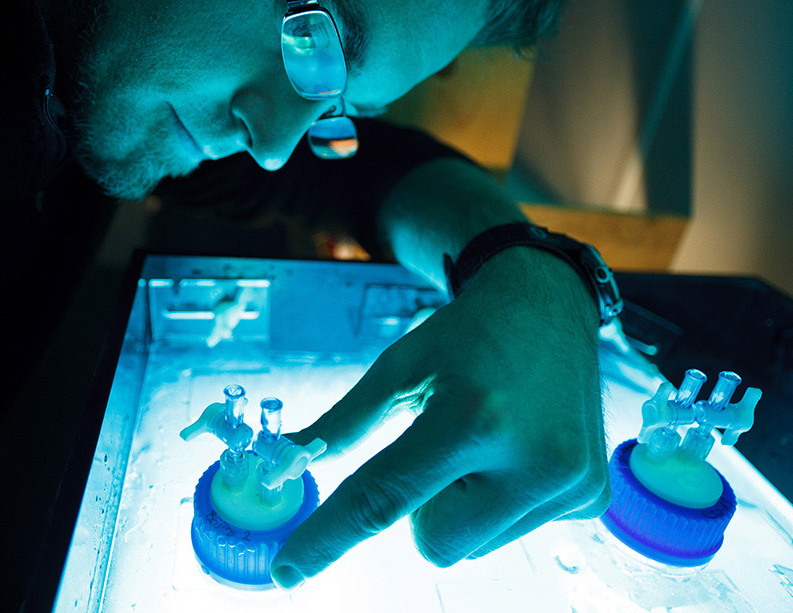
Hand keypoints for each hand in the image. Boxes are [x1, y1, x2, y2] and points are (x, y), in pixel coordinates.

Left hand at [270, 247, 610, 588]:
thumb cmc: (465, 334)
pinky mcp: (591, 497)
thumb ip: (343, 424)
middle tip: (437, 447)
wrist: (547, 305)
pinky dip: (496, 505)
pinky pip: (511, 535)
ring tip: (481, 440)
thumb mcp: (398, 367)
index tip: (288, 571)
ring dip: (458, 506)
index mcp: (471, 420)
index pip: (384, 498)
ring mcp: (569, 484)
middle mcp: (530, 460)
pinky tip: (515, 450)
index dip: (329, 538)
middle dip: (417, 507)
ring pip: (470, 545)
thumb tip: (287, 461)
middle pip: (431, 543)